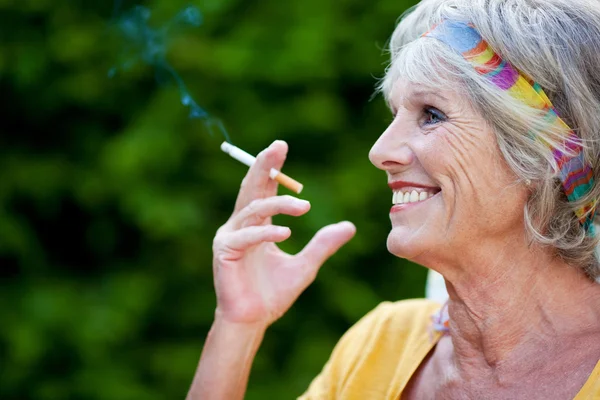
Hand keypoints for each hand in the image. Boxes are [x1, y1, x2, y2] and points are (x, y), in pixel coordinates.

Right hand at [212, 140, 355, 326]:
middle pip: (252, 188)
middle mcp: (241, 225)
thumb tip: (350, 226)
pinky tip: (285, 233)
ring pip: (253, 209)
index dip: (272, 169)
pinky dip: (266, 233)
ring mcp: (230, 237)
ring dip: (278, 205)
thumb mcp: (306, 265)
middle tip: (278, 147)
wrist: (253, 321)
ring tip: (304, 207)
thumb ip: (323, 244)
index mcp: (257, 225)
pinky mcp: (224, 251)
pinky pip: (247, 236)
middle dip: (264, 166)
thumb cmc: (274, 294)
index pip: (264, 190)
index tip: (282, 148)